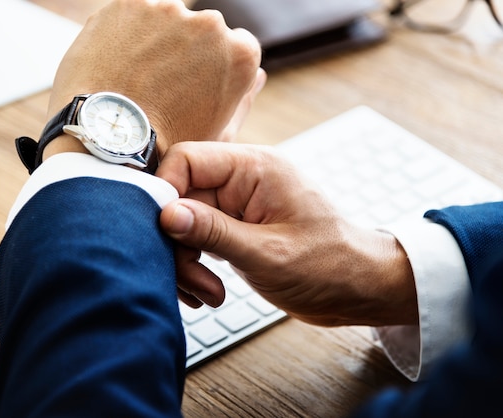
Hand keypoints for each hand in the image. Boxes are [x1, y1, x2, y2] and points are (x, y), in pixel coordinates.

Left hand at [44, 0, 262, 159]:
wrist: (106, 140)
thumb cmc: (165, 147)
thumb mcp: (217, 136)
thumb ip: (244, 100)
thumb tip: (259, 76)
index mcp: (240, 54)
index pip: (237, 45)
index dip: (213, 66)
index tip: (194, 83)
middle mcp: (211, 25)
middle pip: (202, 30)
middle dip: (186, 50)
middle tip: (160, 85)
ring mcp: (169, 10)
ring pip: (166, 20)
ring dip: (156, 40)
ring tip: (135, 78)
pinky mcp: (130, 4)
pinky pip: (132, 16)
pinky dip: (126, 34)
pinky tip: (117, 66)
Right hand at [157, 142, 417, 326]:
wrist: (359, 290)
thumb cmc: (330, 266)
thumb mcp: (267, 254)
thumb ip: (213, 232)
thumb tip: (165, 213)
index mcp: (254, 168)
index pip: (187, 160)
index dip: (165, 192)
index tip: (161, 232)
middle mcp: (242, 181)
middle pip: (181, 198)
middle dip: (178, 243)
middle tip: (192, 282)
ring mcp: (237, 206)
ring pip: (184, 223)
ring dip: (186, 262)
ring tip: (208, 294)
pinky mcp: (235, 229)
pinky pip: (198, 240)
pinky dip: (195, 268)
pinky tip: (209, 293)